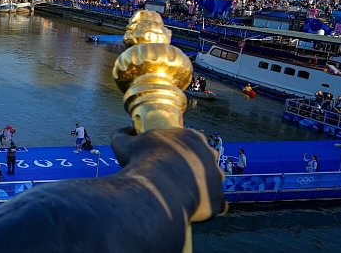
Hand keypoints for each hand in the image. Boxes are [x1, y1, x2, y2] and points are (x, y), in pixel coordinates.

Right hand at [111, 127, 227, 221]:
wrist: (158, 186)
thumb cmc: (142, 161)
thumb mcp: (124, 143)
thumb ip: (123, 134)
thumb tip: (125, 131)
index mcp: (192, 137)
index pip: (189, 141)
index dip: (176, 151)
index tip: (164, 160)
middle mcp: (210, 155)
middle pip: (203, 160)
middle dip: (190, 168)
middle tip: (171, 178)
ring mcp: (217, 177)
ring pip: (211, 182)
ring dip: (199, 187)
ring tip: (179, 195)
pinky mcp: (217, 199)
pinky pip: (217, 204)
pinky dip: (206, 206)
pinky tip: (191, 208)